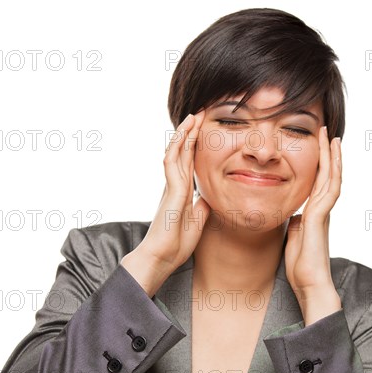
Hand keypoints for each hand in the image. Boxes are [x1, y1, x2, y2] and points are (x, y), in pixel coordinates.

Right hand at [121, 110, 210, 295]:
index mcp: (181, 191)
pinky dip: (176, 150)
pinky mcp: (170, 194)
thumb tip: (209, 195)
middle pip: (182, 152)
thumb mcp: (198, 220)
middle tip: (199, 114)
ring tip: (192, 117)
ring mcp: (171, 188)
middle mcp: (174, 185)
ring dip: (183, 135)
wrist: (162, 258)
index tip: (203, 129)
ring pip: (175, 154)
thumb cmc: (176, 243)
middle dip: (190, 132)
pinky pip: (171, 166)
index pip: (189, 161)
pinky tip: (181, 137)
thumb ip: (201, 205)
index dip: (195, 144)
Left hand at [284, 126, 342, 324]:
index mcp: (314, 214)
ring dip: (332, 157)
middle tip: (327, 133)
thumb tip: (292, 216)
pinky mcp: (320, 217)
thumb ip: (294, 224)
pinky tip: (332, 157)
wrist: (309, 285)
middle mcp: (322, 210)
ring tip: (332, 137)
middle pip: (327, 175)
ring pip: (331, 178)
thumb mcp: (292, 238)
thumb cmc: (301, 267)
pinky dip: (332, 171)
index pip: (318, 183)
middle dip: (327, 154)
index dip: (319, 164)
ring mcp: (323, 213)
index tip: (318, 147)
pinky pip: (330, 189)